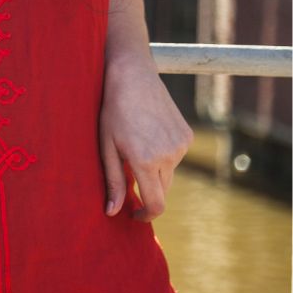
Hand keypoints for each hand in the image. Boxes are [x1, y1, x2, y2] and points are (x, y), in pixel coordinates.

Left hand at [100, 51, 190, 218]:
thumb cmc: (112, 111)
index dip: (146, 215)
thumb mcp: (106, 146)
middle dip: (148, 192)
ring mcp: (181, 145)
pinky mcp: (187, 135)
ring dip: (155, 171)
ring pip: (169, 172)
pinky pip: (175, 156)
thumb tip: (113, 212)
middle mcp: (169, 156)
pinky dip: (163, 155)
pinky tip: (148, 135)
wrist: (132, 76)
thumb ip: (113, 181)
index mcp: (146, 161)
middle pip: (163, 190)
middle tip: (128, 183)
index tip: (134, 216)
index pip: (156, 204)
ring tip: (135, 146)